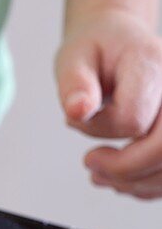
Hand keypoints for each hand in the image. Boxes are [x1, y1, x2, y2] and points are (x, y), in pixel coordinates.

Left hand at [55, 9, 161, 198]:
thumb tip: (77, 111)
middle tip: (91, 164)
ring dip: (133, 181)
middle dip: (124, 169)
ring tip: (100, 172)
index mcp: (153, 64)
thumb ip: (75, 84)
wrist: (120, 44)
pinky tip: (120, 176)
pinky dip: (144, 184)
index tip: (77, 120)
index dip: (100, 131)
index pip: (133, 119)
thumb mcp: (75, 58)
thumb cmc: (97, 51)